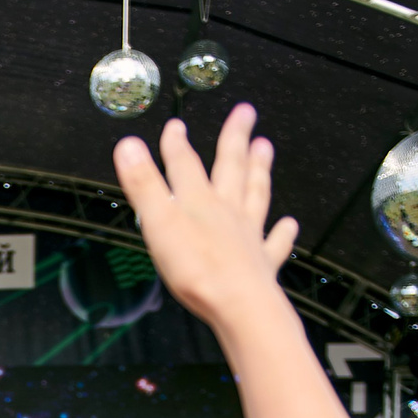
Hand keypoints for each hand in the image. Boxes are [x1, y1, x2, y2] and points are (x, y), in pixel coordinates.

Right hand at [112, 106, 299, 333]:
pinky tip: (289, 224)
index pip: (185, 166)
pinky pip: (275, 244)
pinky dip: (283, 233)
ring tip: (265, 148)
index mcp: (200, 202)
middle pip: (231, 168)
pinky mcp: (261, 264)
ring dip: (260, 171)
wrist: (240, 305)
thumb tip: (127, 145)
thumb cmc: (198, 269)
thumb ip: (143, 185)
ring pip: (256, 195)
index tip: (175, 126)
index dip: (176, 145)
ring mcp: (248, 236)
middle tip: (245, 113)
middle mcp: (228, 212)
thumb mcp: (160, 224)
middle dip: (235, 139)